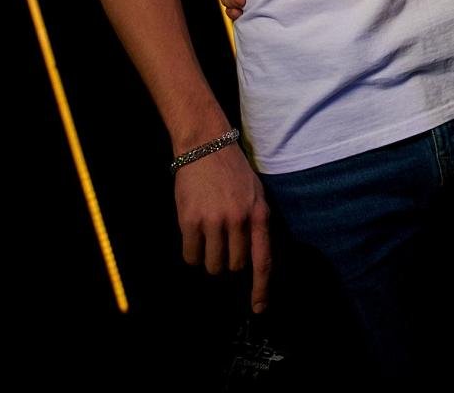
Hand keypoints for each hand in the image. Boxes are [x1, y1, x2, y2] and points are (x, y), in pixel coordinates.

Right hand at [175, 140, 272, 311]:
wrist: (206, 146)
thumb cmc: (233, 173)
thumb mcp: (257, 195)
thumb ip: (258, 225)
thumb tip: (259, 261)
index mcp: (259, 215)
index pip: (263, 261)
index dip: (261, 289)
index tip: (259, 308)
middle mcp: (239, 220)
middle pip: (234, 267)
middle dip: (228, 265)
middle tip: (222, 248)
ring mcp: (214, 221)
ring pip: (212, 265)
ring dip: (209, 260)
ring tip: (208, 240)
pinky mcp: (190, 220)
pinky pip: (190, 256)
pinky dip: (192, 253)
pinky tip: (194, 237)